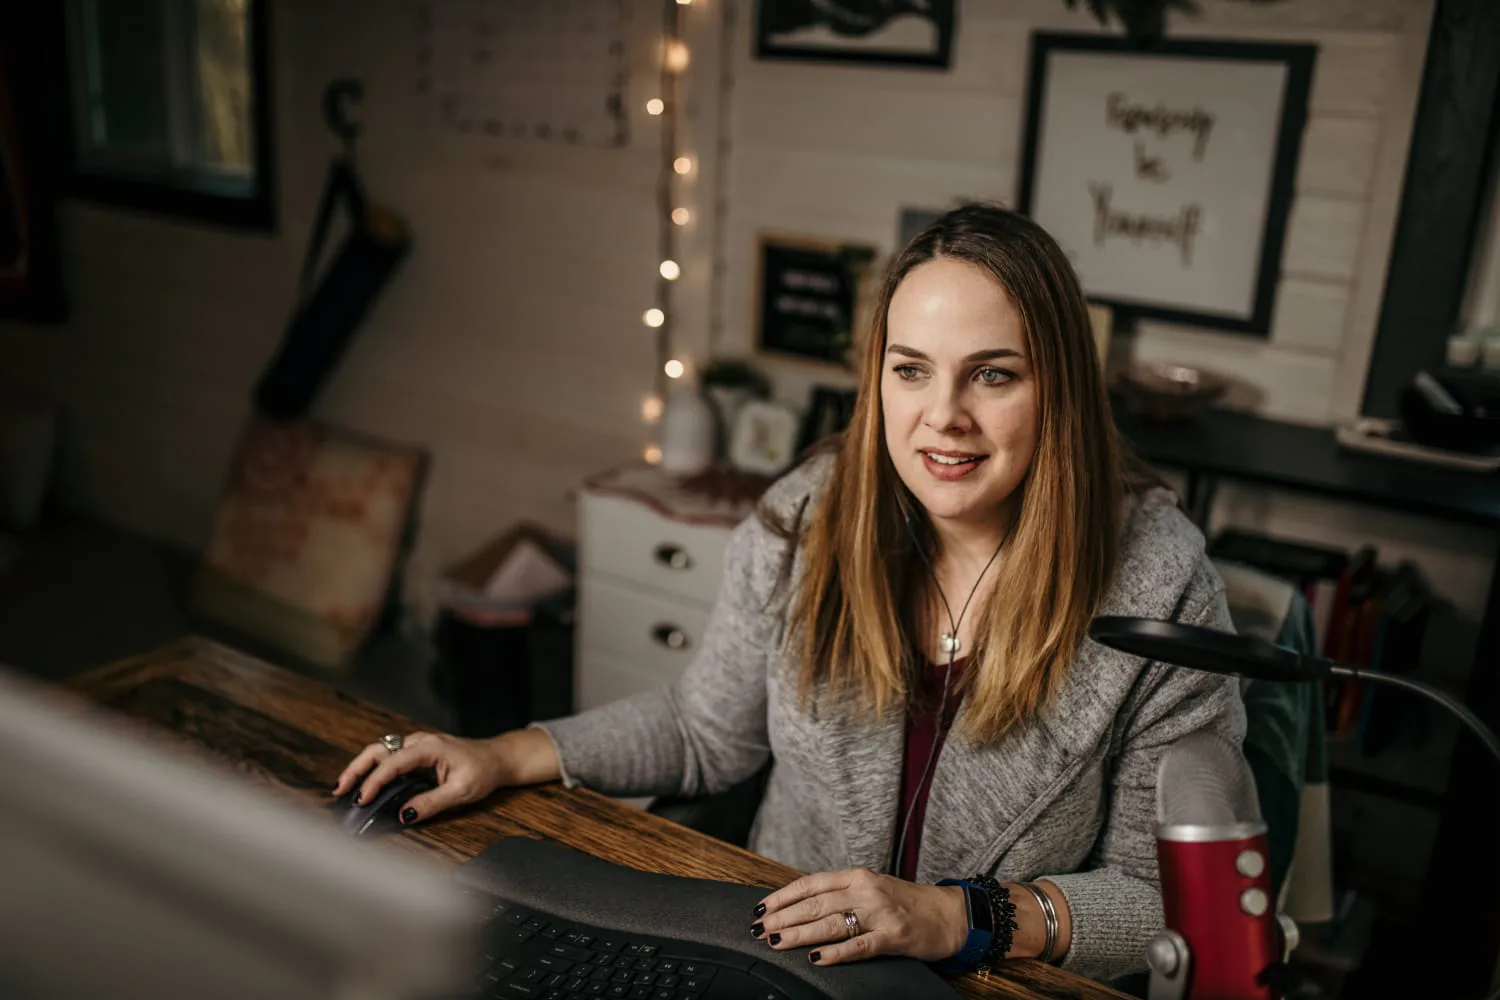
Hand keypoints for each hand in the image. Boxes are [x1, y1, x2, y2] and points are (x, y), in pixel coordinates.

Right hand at [332, 731, 509, 823]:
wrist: (497, 758)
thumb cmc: (483, 771)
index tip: (362, 800)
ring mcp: (417, 744)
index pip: (393, 763)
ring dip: (361, 768)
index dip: (374, 782)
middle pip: (378, 750)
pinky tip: (365, 783)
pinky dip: (373, 768)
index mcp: (429, 747)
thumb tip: (404, 814)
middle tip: (340, 790)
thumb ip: (432, 802)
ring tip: (344, 788)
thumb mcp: (461, 791)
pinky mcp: (417, 752)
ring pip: (380, 751)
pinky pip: (389, 756)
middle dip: (356, 769)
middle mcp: (419, 741)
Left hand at [752, 868, 967, 966]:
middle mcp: (866, 890)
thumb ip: (841, 894)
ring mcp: (880, 913)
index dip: (782, 896)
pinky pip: (858, 946)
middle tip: (759, 929)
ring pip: (831, 923)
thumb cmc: (907, 904)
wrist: (949, 914)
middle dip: (782, 918)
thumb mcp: (871, 889)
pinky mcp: (893, 936)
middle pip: (815, 904)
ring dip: (798, 934)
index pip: (811, 884)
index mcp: (858, 876)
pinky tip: (815, 958)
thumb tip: (800, 907)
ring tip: (775, 942)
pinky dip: (835, 953)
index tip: (760, 908)